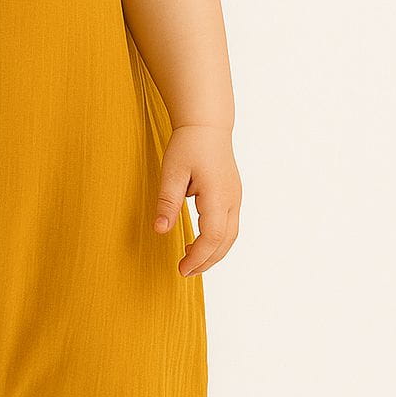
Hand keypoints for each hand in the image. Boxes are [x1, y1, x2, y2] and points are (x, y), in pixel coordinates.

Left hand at [153, 124, 240, 276]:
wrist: (207, 124)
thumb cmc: (189, 144)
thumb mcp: (172, 172)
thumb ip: (167, 202)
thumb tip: (160, 230)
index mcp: (218, 196)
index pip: (212, 237)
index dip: (198, 257)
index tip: (181, 269)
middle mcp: (232, 200)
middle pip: (225, 242)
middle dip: (207, 261)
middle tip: (185, 271)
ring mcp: (235, 198)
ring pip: (230, 236)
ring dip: (213, 253)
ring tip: (191, 261)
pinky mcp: (232, 195)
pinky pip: (229, 226)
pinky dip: (217, 240)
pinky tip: (199, 241)